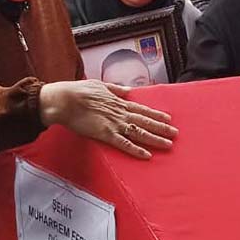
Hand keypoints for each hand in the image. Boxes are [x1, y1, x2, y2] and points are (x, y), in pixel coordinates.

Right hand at [38, 80, 176, 158]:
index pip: (142, 109)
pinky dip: (136, 150)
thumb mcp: (100, 85)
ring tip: (168, 144)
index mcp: (118, 102)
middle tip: (175, 134)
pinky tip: (147, 155)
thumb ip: (116, 89)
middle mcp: (120, 113)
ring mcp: (114, 124)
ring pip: (139, 133)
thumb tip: (128, 90)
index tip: (168, 118)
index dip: (156, 114)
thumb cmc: (78, 91)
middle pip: (145, 121)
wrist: (64, 100)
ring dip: (155, 139)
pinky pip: (124, 144)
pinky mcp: (105, 134)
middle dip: (161, 128)